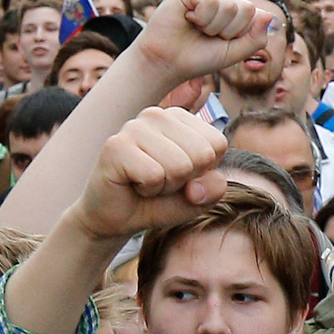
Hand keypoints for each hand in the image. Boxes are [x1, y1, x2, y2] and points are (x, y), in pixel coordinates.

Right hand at [70, 106, 227, 241]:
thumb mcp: (197, 198)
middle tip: (161, 182)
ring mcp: (134, 126)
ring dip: (165, 186)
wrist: (116, 218)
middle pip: (202, 154)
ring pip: (180, 165)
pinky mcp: (115, 145)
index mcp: (181, 118)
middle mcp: (157, 114)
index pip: (217, 144)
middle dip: (185, 180)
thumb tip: (198, 186)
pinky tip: (133, 184)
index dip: (203, 172)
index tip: (179, 176)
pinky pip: (154, 175)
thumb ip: (213, 188)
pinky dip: (148, 190)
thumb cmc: (158, 202)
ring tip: (147, 183)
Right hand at [128, 0, 279, 88]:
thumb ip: (255, 38)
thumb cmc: (199, 58)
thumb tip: (271, 16)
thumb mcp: (234, 53)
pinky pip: (211, 1)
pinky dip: (202, 18)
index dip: (242, 34)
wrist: (168, 63)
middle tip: (209, 36)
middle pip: (246, 9)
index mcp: (233, 13)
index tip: (224, 42)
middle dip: (230, 31)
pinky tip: (188, 19)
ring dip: (214, 26)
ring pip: (230, 6)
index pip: (257, 14)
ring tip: (197, 28)